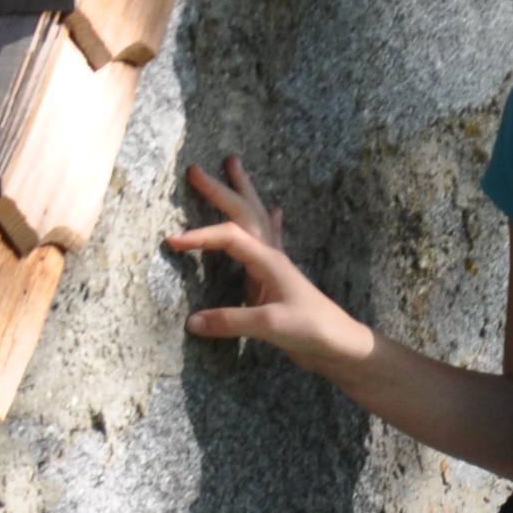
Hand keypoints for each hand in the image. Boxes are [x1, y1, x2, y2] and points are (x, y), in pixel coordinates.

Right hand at [166, 156, 373, 368]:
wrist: (340, 346)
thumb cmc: (312, 330)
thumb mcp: (269, 325)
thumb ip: (230, 321)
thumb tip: (191, 321)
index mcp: (268, 261)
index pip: (228, 237)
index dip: (199, 237)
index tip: (172, 241)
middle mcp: (271, 257)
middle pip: (243, 214)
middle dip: (219, 191)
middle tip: (196, 169)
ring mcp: (275, 267)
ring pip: (255, 220)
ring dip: (243, 193)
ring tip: (235, 167)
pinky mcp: (277, 281)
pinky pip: (271, 240)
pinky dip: (269, 222)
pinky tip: (275, 211)